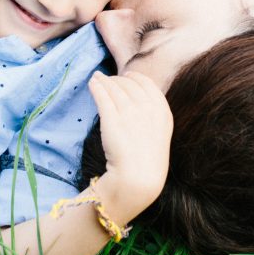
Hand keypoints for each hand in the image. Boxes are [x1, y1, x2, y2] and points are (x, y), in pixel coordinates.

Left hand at [88, 71, 172, 205]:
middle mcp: (147, 108)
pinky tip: (92, 84)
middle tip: (107, 80)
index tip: (126, 77)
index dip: (134, 78)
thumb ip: (152, 114)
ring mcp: (129, 112)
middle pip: (128, 84)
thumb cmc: (147, 160)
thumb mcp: (159, 133)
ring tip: (96, 78)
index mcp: (162, 111)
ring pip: (114, 88)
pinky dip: (96, 87)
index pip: (147, 84)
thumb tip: (137, 99)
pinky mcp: (111, 119)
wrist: (138, 178)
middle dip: (116, 80)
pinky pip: (102, 96)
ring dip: (103, 81)